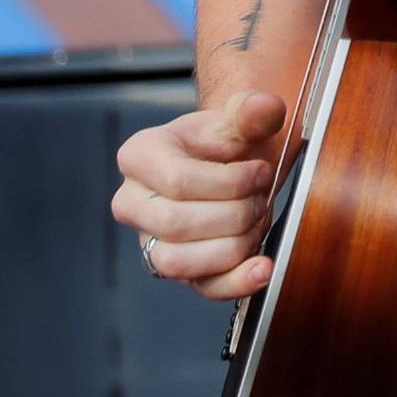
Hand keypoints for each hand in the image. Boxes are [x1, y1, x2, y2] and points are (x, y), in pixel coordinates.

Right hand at [111, 89, 283, 299]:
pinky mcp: (177, 270)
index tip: (261, 172)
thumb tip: (264, 109)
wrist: (232, 163)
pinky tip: (263, 268)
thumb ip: (251, 110)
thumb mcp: (236, 117)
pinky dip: (236, 281)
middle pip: (176, 224)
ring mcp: (150, 240)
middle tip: (262, 198)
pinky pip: (200, 287)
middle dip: (232, 214)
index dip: (228, 182)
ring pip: (180, 262)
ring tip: (259, 222)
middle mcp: (132, 202)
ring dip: (232, 246)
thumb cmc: (225, 140)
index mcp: (139, 155)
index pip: (177, 180)